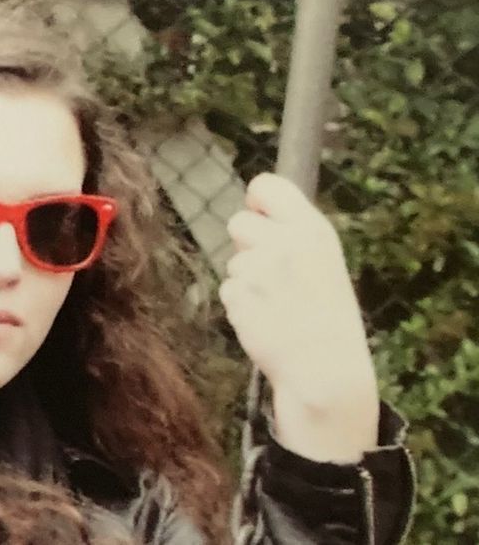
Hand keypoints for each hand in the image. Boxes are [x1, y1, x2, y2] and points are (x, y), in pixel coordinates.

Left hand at [220, 173, 378, 461]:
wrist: (324, 369)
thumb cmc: (326, 314)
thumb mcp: (323, 260)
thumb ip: (292, 233)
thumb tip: (253, 207)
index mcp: (312, 230)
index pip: (266, 184)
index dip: (257, 199)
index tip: (262, 215)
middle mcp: (285, 244)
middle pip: (238, 221)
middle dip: (247, 244)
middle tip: (271, 272)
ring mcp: (258, 270)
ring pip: (233, 262)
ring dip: (247, 280)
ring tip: (276, 304)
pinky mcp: (238, 296)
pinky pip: (227, 290)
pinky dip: (240, 304)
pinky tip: (265, 320)